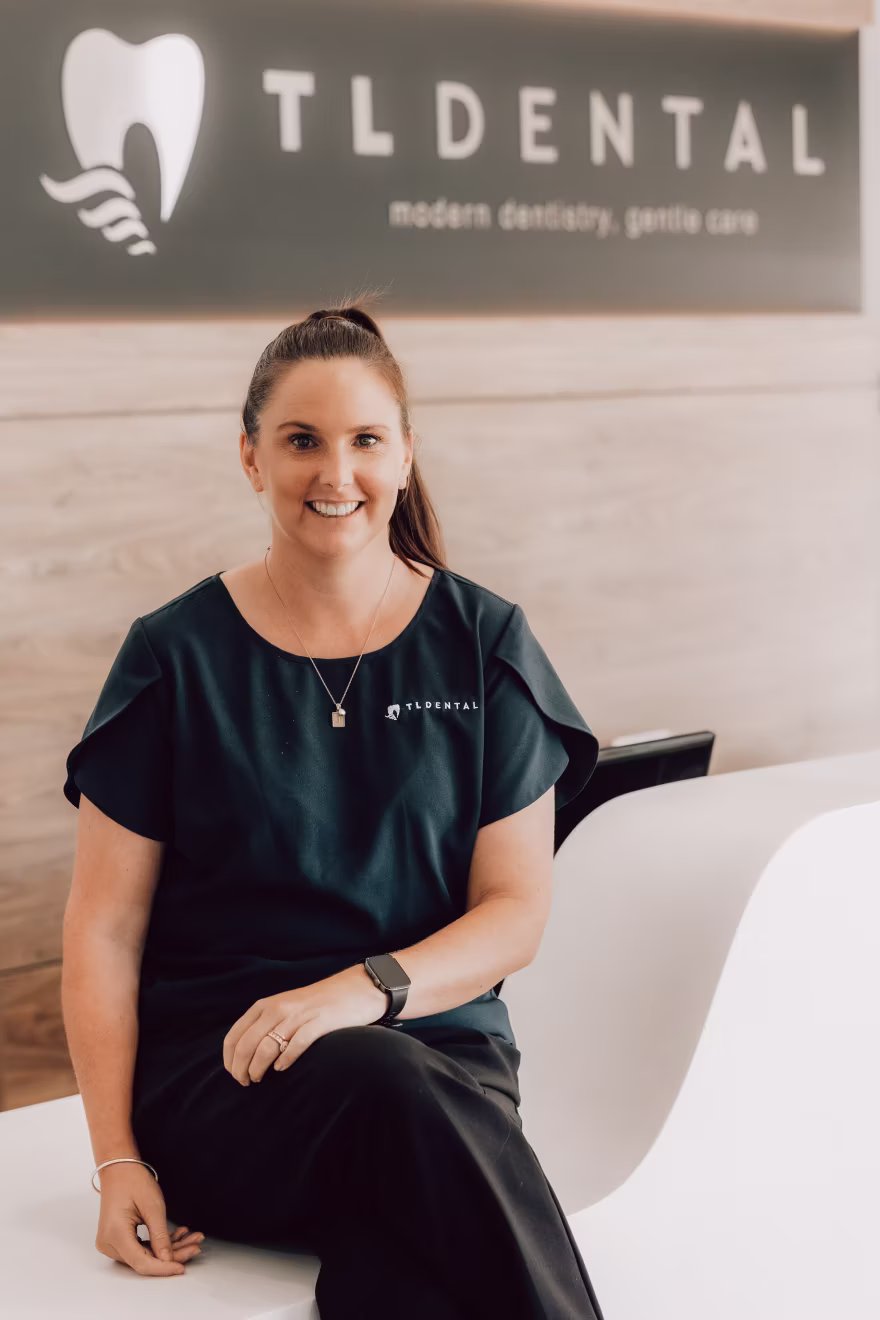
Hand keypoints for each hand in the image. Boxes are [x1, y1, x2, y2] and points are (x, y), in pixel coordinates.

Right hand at [94, 1161, 204, 1275]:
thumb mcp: (153, 1206)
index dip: (163, 1268)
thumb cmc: (133, 1181)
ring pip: (144, 1255)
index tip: (182, 1268)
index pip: (141, 1262)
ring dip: (169, 1248)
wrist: (119, 1169)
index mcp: (114, 1234)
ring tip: (190, 1237)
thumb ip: (160, 1236)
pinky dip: (158, 1243)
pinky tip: (177, 1235)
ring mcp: (111, 1243)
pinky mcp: (117, 1240)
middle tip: (195, 1245)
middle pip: (144, 1259)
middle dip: (172, 1254)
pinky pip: (140, 1248)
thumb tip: (168, 1260)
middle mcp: (108, 1243)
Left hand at [222, 964, 388, 1084]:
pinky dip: (285, 1060)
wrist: (356, 988)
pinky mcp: (318, 1023)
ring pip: (266, 1047)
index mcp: (265, 1005)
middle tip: (245, 1082)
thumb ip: (265, 1024)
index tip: (234, 1074)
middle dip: (241, 1068)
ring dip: (258, 1068)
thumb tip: (244, 1055)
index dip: (229, 1059)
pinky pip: (295, 1045)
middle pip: (246, 1045)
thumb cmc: (318, 1004)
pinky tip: (282, 1068)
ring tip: (260, 1079)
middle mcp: (277, 1008)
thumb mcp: (284, 1008)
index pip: (234, 1035)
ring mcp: (298, 1015)